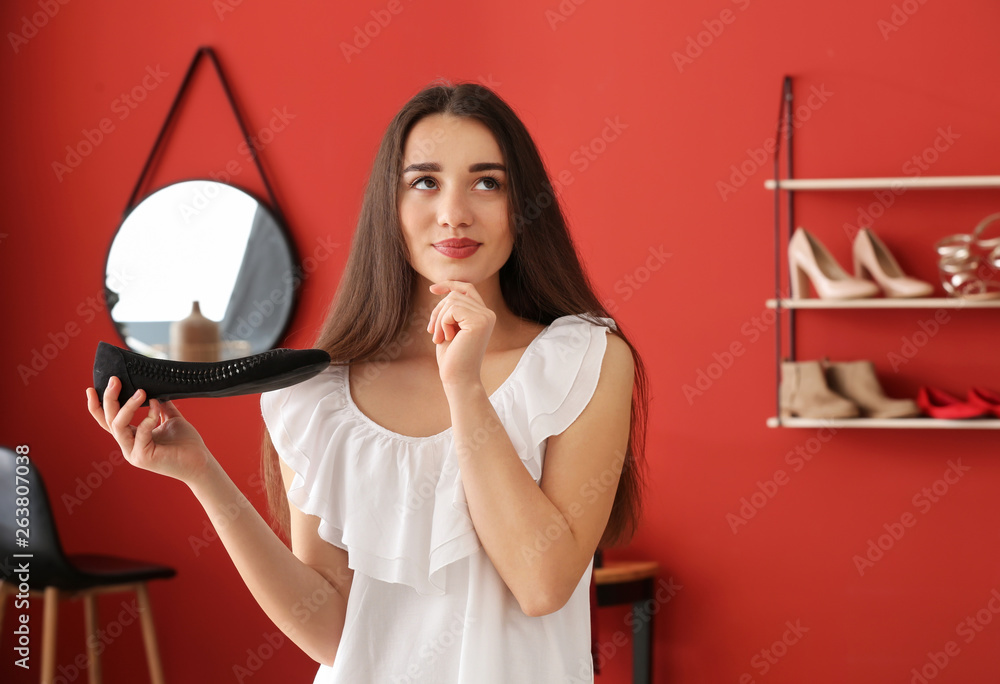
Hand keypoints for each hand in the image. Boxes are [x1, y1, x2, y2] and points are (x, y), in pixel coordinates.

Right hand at [85, 377, 214, 485]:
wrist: (201, 462)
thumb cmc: (187, 444)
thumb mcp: (170, 420)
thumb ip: (161, 407)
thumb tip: (157, 389)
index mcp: (132, 437)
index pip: (107, 421)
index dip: (97, 406)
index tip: (91, 389)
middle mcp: (129, 446)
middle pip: (109, 421)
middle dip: (109, 398)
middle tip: (115, 380)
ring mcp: (134, 453)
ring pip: (118, 426)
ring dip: (128, 406)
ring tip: (141, 392)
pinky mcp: (143, 457)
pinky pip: (140, 432)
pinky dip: (148, 417)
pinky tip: (156, 406)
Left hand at [426, 280, 495, 389]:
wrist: (458, 378)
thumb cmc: (452, 357)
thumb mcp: (449, 328)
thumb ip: (450, 310)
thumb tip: (441, 290)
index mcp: (483, 315)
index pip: (467, 288)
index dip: (450, 285)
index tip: (432, 289)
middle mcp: (488, 314)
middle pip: (455, 295)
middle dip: (437, 311)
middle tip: (432, 332)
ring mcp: (486, 317)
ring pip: (451, 301)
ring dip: (439, 320)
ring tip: (439, 338)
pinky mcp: (479, 321)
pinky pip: (452, 309)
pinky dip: (442, 323)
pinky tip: (446, 338)